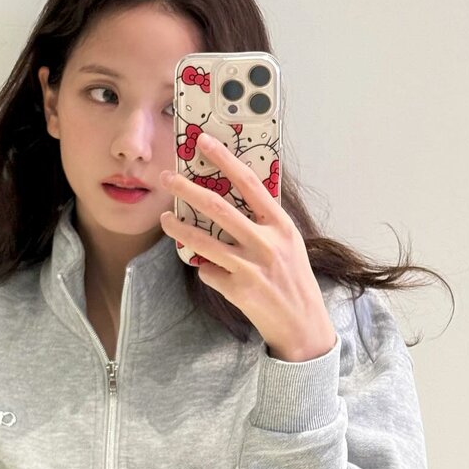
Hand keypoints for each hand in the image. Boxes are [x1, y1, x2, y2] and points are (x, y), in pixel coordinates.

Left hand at [159, 132, 336, 361]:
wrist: (303, 325)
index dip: (225, 160)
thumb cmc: (294, 280)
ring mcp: (252, 267)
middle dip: (187, 190)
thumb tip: (231, 199)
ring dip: (179, 228)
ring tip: (165, 219)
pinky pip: (208, 272)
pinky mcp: (239, 290)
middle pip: (218, 208)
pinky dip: (204, 268)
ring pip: (204, 241)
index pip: (249, 184)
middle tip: (166, 178)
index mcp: (282, 226)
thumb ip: (265, 222)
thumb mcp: (290, 244)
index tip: (204, 143)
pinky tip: (211, 271)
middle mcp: (267, 243)